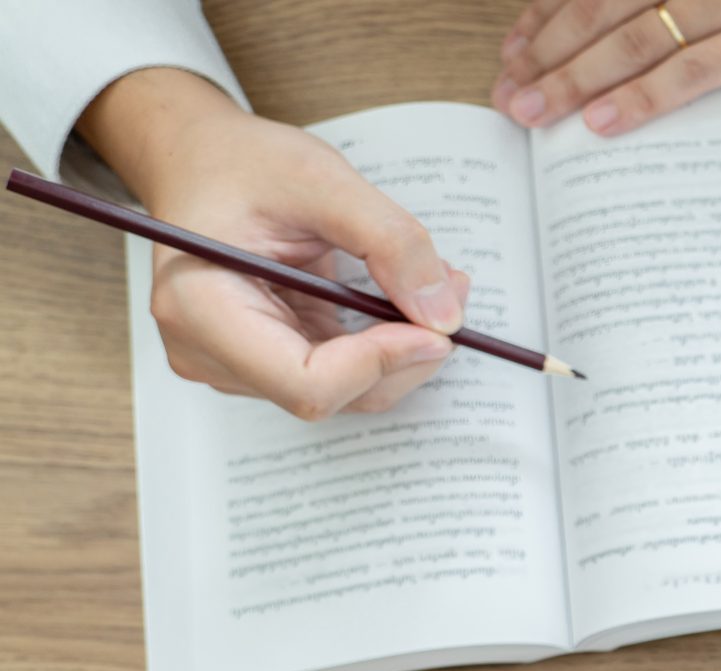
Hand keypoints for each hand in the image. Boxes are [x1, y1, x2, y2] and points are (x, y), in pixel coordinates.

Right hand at [77, 70, 464, 420]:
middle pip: (332, 394)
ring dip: (401, 348)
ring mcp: (234, 363)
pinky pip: (340, 372)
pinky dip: (382, 342)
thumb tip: (444, 316)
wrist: (199, 159)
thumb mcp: (321, 179)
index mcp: (202, 310)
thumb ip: (390, 242)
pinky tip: (402, 297)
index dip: (381, 363)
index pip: (307, 384)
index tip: (435, 325)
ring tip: (434, 284)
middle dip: (405, 353)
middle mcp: (207, 351)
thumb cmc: (240, 162)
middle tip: (452, 291)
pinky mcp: (264, 359)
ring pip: (345, 391)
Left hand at [491, 0, 720, 136]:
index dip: (546, 17)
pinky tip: (606, 122)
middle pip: (600, 11)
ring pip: (634, 40)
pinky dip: (646, 96)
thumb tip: (651, 21)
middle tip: (508, 96)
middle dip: (547, 55)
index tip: (513, 51)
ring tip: (535, 113)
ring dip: (576, 78)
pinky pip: (697, 70)